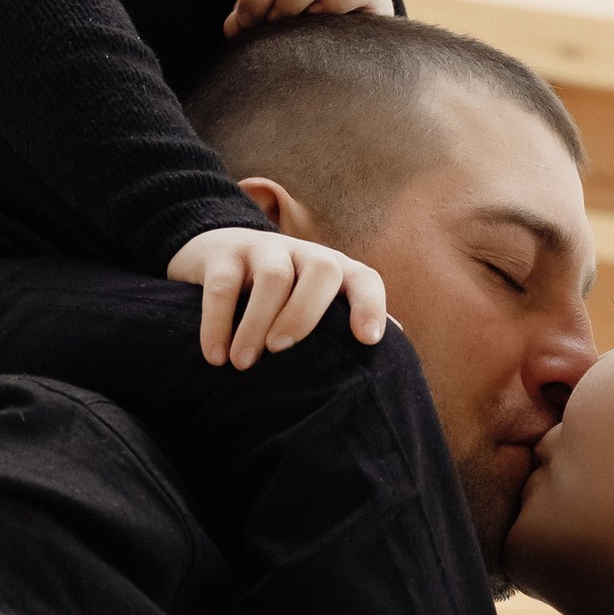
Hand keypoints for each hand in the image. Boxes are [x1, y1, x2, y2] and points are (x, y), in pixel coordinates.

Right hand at [168, 223, 388, 366]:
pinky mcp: (224, 254)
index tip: (368, 340)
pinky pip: (223, 285)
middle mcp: (304, 254)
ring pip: (273, 277)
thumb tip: (398, 341)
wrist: (218, 251)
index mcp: (334, 270)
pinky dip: (218, 322)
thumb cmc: (280, 294)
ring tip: (243, 365)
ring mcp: (264, 250)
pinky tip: (215, 356)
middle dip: (306, 313)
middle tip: (281, 350)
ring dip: (257, 324)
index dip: (370, 305)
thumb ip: (345, 318)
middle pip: (322, 270)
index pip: (364, 279)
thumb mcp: (314, 301)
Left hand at [226, 0, 395, 36]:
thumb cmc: (306, 7)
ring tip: (287, 25)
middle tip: (258, 28)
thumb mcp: (273, 2)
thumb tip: (231, 28)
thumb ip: (249, 11)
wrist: (356, 21)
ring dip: (295, 1)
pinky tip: (320, 22)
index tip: (248, 20)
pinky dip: (331, 8)